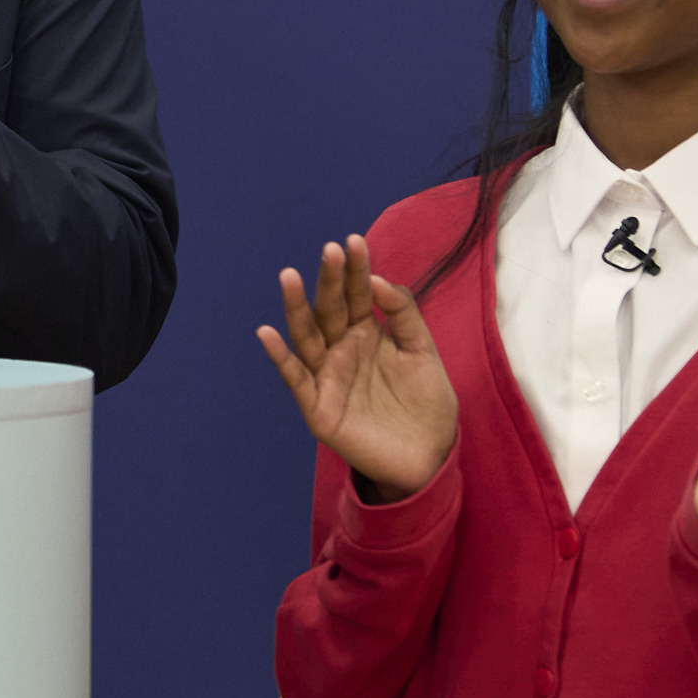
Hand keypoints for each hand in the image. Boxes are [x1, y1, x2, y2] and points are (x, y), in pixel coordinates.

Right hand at [254, 235, 460, 502]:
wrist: (430, 456)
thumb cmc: (427, 404)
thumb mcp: (423, 352)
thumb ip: (404, 315)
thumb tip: (377, 280)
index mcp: (367, 334)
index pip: (357, 295)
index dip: (355, 270)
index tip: (353, 241)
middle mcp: (343, 350)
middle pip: (330, 310)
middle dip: (328, 280)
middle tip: (329, 250)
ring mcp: (328, 376)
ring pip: (307, 336)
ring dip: (296, 307)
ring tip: (289, 276)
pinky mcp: (319, 407)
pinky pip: (296, 378)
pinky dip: (280, 357)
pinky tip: (268, 333)